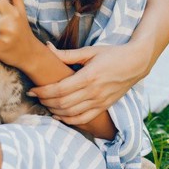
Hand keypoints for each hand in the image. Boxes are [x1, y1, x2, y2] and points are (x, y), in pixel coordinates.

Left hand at [29, 43, 143, 124]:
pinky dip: (69, 120)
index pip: (60, 89)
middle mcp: (94, 92)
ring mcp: (99, 102)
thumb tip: (48, 48)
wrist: (136, 63)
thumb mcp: (90, 51)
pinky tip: (59, 115)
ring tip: (45, 104)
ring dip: (54, 111)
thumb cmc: (112, 54)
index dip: (43, 91)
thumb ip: (67, 54)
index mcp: (89, 76)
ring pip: (71, 113)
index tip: (33, 90)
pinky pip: (83, 119)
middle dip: (45, 101)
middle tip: (35, 96)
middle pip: (62, 103)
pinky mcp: (103, 107)